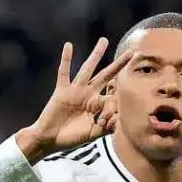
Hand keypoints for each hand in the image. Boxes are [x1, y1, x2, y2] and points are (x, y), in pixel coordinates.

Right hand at [22, 38, 132, 157]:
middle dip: (118, 65)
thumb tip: (120, 120)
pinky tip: (68, 46)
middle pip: (106, 76)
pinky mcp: (62, 91)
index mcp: (96, 105)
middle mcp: (88, 95)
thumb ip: (107, 128)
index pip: (111, 99)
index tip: (103, 122)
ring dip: (96, 55)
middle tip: (132, 52)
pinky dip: (65, 60)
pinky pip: (64, 72)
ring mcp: (75, 91)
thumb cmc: (70, 138)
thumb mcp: (92, 134)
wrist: (50, 140)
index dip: (112, 109)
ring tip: (104, 41)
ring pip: (88, 69)